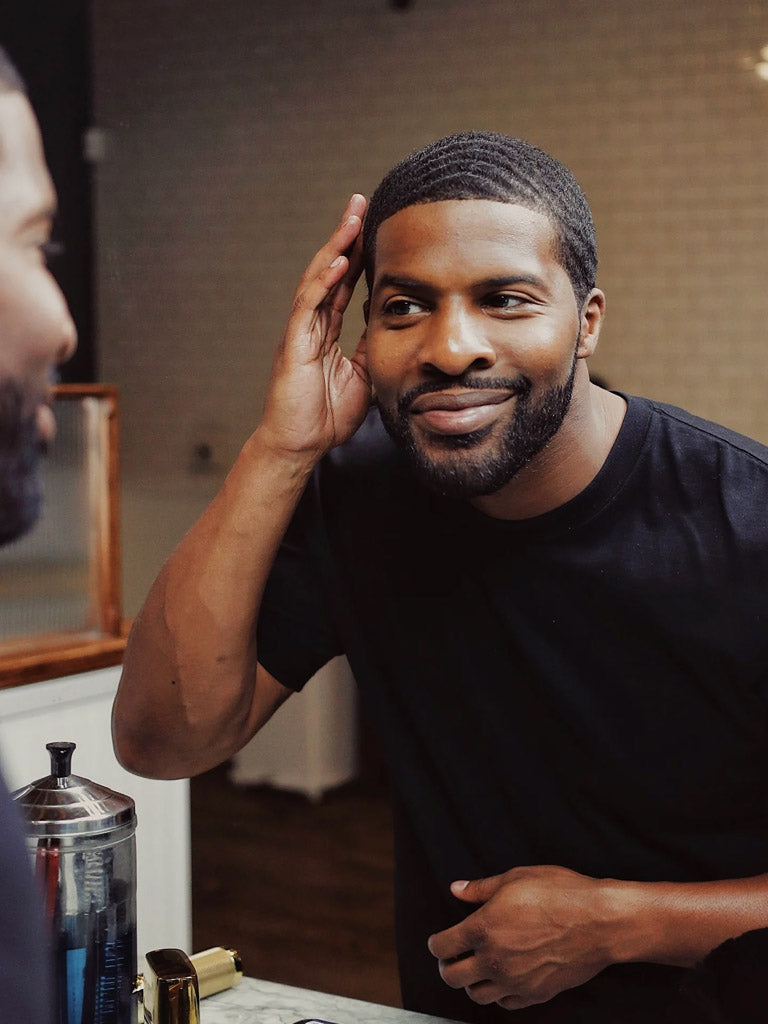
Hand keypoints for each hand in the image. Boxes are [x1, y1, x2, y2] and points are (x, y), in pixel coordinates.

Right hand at [260, 194, 371, 461]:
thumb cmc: (326, 417)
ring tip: (352, 218)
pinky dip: (322, 282)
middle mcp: (310, 325)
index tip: (374, 227)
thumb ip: (373, 349)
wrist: (300, 445)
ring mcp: (300, 332)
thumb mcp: (364, 377)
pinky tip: (338, 261)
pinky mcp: (294, 345)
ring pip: (317, 279)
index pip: (343, 284)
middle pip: (328, 271)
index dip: (357, 256)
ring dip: (334, 247)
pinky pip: (308, 306)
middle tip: (361, 203)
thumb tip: (396, 329)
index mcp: (325, 332)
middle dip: (345, 237)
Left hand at [427, 865, 619, 1010]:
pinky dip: (498, 994)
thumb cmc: (560, 894)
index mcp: (484, 929)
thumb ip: (481, 888)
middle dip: (446, 966)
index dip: (436, 943)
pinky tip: (502, 978)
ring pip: (476, 995)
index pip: (443, 946)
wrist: (599, 921)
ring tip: (475, 968)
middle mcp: (495, 960)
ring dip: (470, 982)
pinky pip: (505, 1004)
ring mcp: (515, 981)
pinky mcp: (536, 994)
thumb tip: (458, 889)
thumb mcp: (516, 878)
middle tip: (451, 957)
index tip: (439, 940)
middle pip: (453, 977)